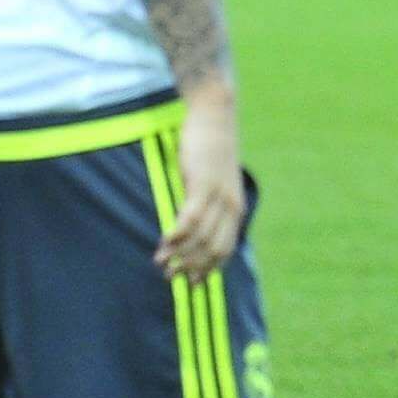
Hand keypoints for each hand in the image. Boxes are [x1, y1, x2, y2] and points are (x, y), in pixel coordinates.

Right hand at [157, 86, 245, 279]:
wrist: (214, 113)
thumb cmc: (208, 147)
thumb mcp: (212, 180)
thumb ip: (205, 203)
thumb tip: (188, 227)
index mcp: (236, 208)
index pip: (225, 250)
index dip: (208, 270)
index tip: (191, 284)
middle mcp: (231, 205)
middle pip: (213, 250)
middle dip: (191, 267)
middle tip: (169, 276)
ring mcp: (219, 195)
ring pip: (200, 237)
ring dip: (179, 254)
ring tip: (161, 262)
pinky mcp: (204, 183)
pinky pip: (190, 217)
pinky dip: (177, 234)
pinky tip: (164, 242)